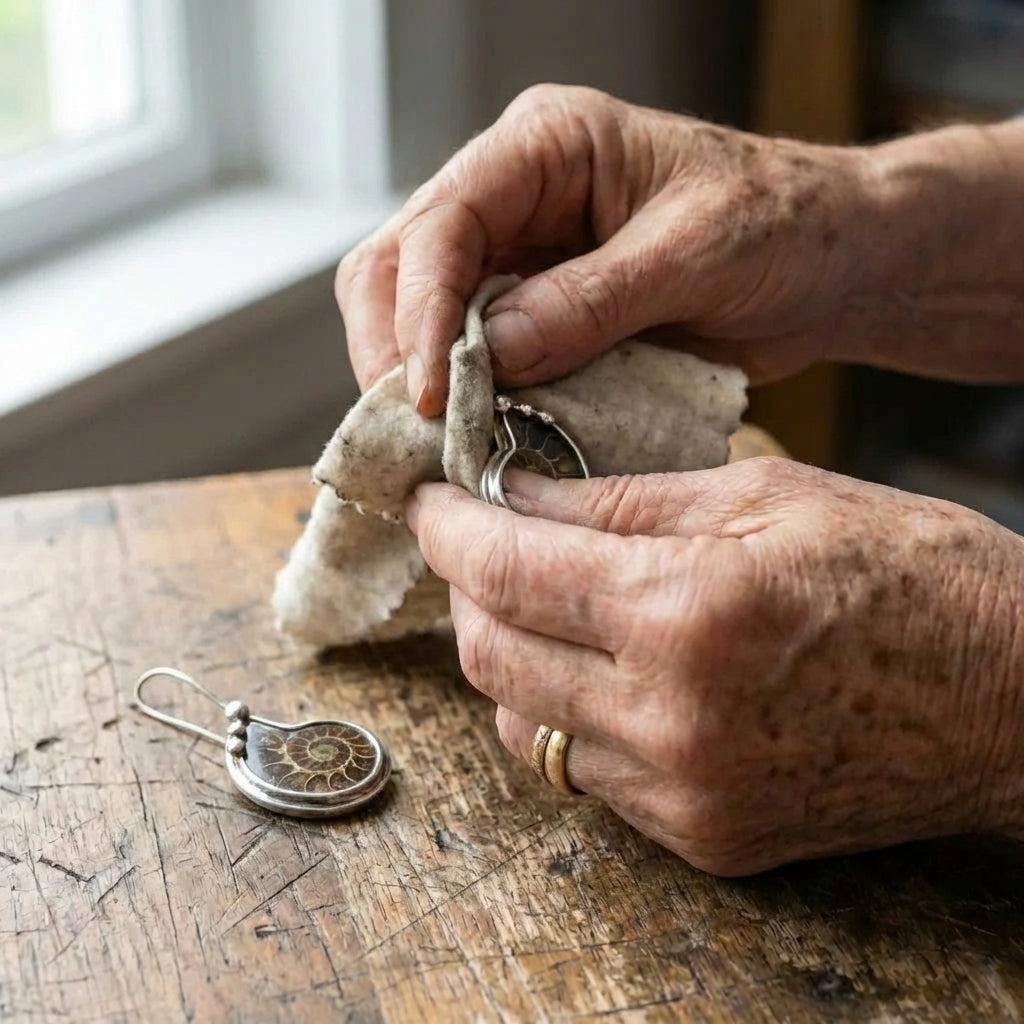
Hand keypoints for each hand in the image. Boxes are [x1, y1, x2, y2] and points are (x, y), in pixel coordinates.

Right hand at [337, 85, 876, 414]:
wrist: (828, 264)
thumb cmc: (782, 224)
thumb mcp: (696, 252)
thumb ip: (592, 300)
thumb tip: (491, 354)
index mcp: (546, 147)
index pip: (443, 222)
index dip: (420, 310)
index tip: (425, 391)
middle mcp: (514, 197)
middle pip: (401, 266)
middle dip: (395, 349)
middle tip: (414, 428)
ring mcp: (520, 259)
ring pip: (421, 317)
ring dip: (420, 382)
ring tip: (437, 444)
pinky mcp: (537, 316)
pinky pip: (474, 358)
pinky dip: (467, 402)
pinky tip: (475, 438)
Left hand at [406, 460, 1023, 874]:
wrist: (1015, 699)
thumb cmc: (912, 574)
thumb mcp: (766, 497)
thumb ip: (623, 502)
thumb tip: (518, 494)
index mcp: (688, 611)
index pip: (507, 569)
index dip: (450, 528)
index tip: (429, 499)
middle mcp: (670, 718)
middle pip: (491, 656)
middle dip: (467, 589)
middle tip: (480, 540)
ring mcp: (684, 793)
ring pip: (524, 724)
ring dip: (508, 656)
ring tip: (537, 601)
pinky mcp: (704, 837)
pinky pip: (585, 774)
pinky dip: (565, 713)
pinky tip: (596, 667)